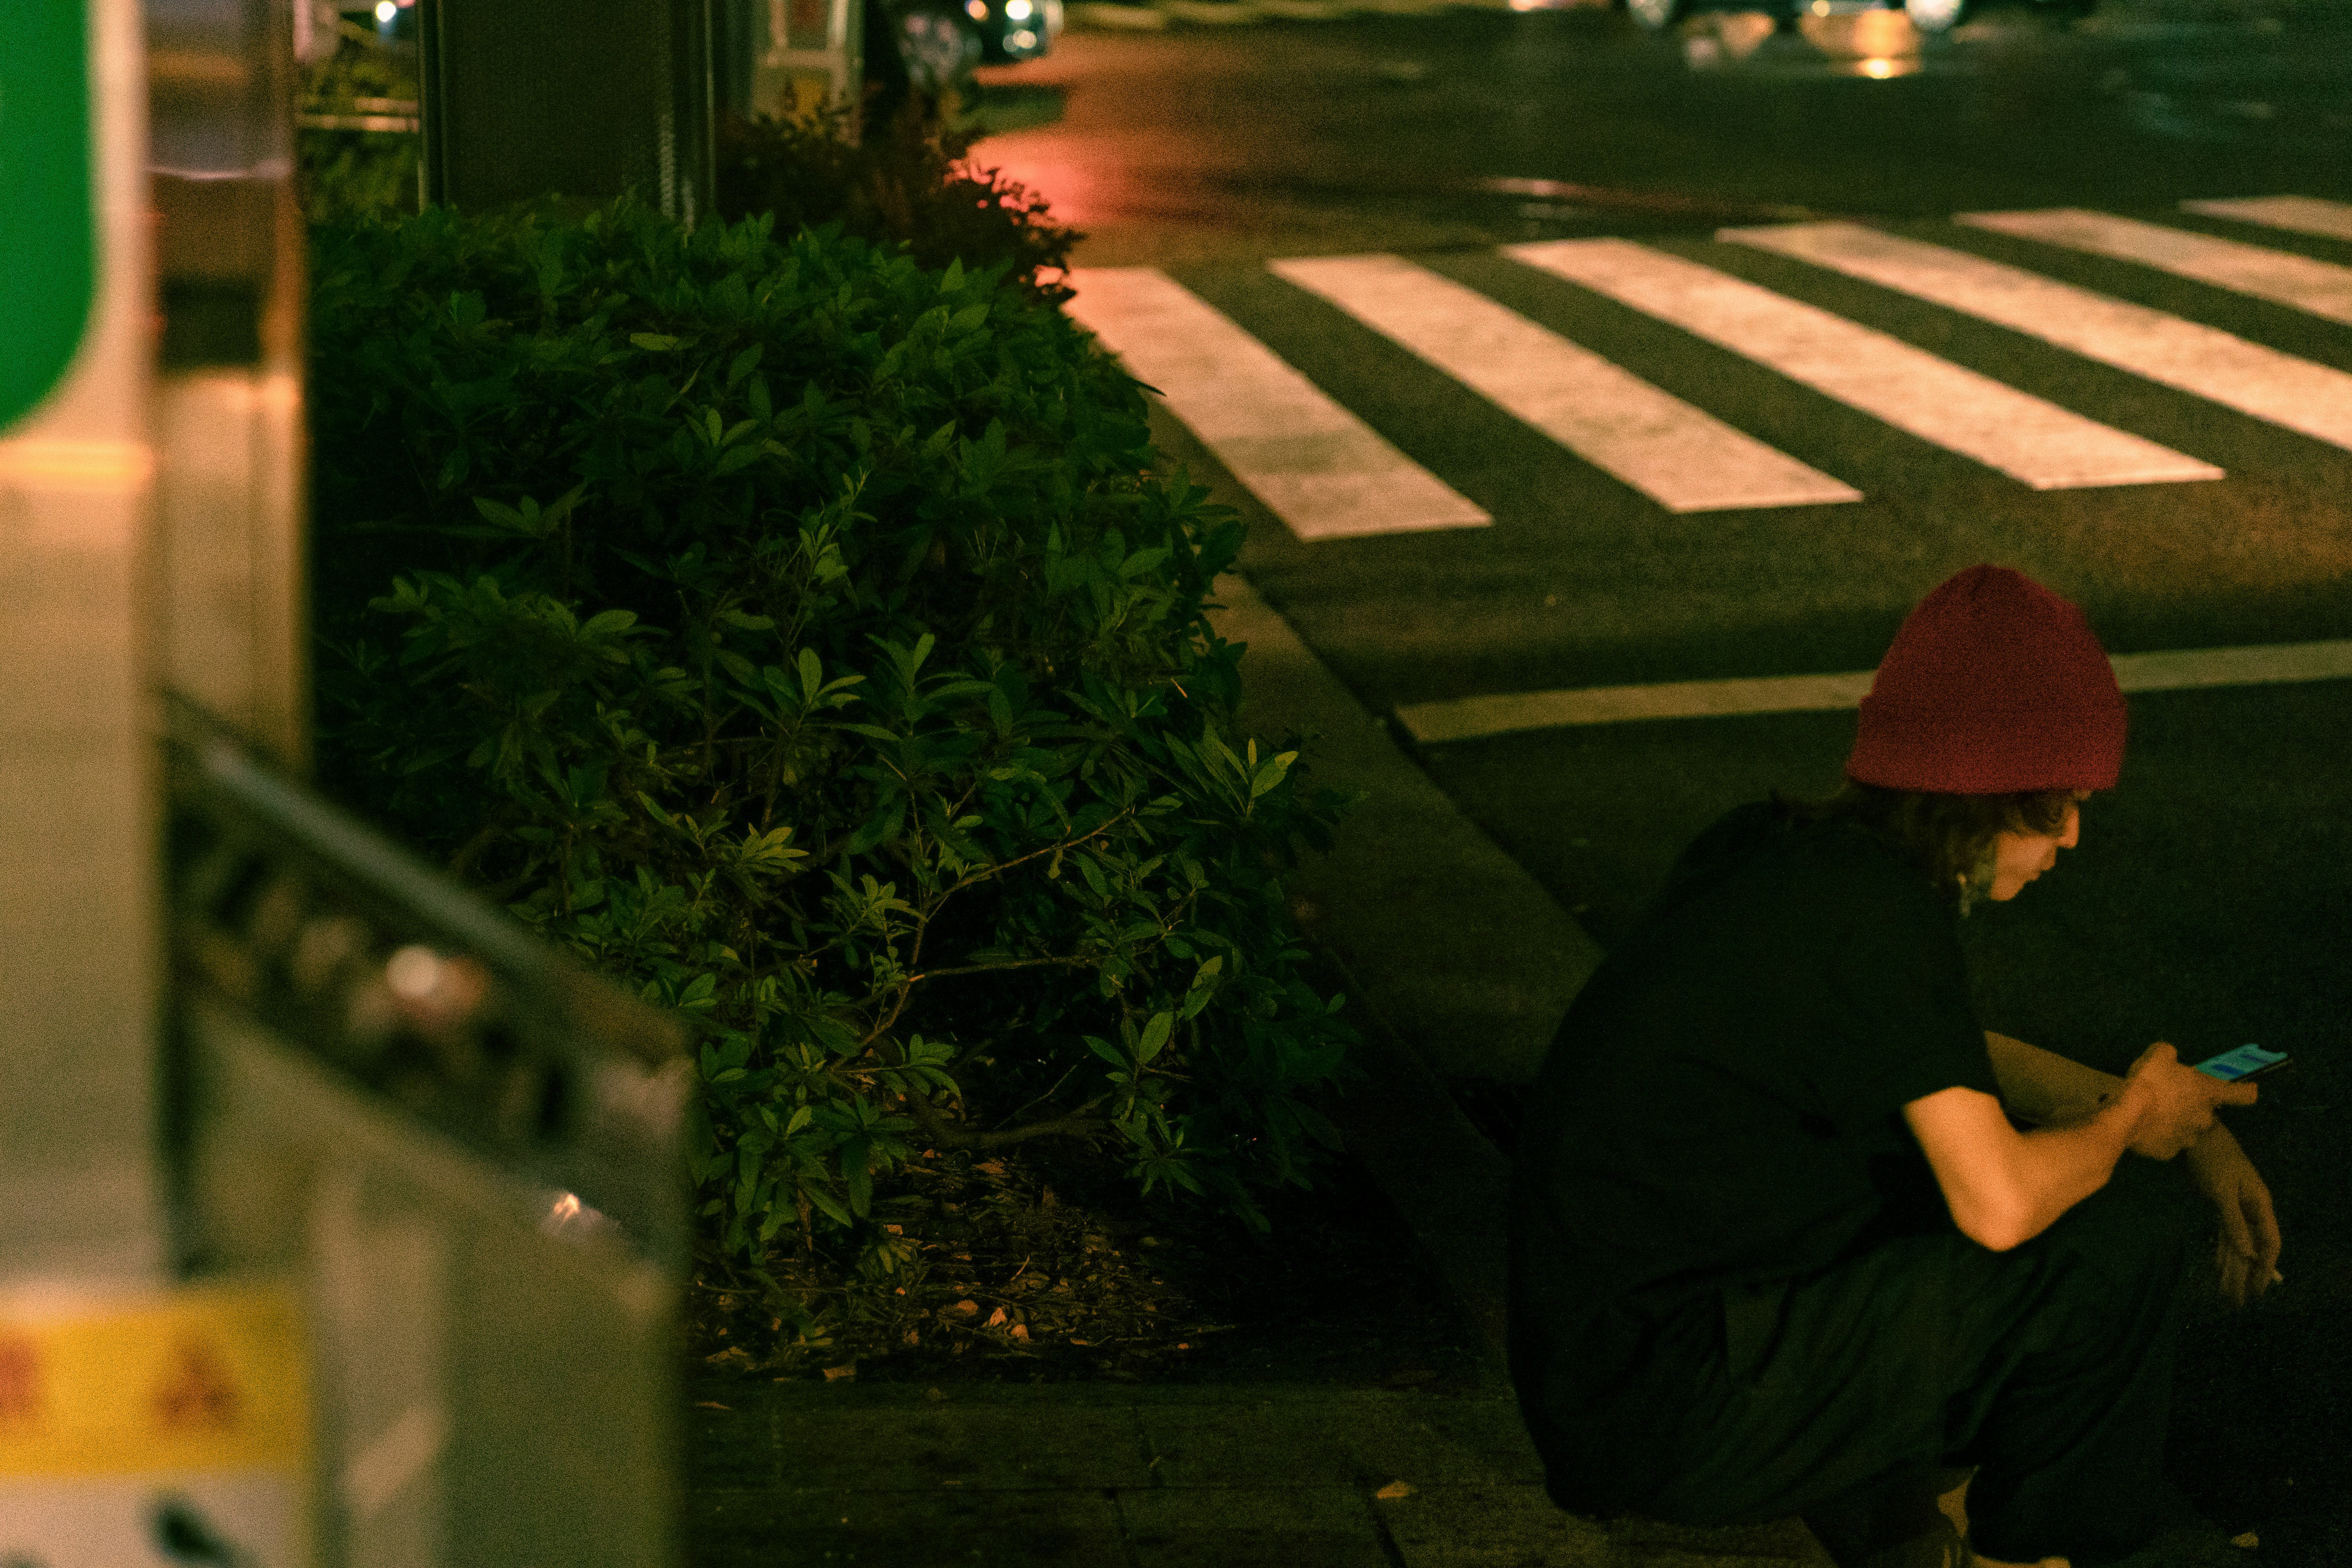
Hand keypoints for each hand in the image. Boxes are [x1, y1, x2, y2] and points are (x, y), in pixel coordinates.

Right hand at [2122, 1043, 2257, 1159]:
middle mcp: (2205, 1119)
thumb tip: (2170, 1058)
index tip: (2246, 1090)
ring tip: (2154, 1114)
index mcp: (2209, 1093)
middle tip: (2171, 1098)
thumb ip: (2169, 1055)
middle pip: (2206, 1111)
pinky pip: (2167, 1141)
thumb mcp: (2159, 1055)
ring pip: (2187, 1128)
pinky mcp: (2169, 1153)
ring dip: (2176, 1121)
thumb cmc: (2148, 1082)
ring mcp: (2188, 1138)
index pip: (2243, 1095)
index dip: (2245, 1091)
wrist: (2125, 1115)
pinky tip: (2144, 1127)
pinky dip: (2159, 1135)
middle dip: (2192, 1105)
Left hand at [2186, 1125, 2283, 1308]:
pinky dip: (2222, 1251)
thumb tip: (2247, 1254)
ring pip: (2238, 1244)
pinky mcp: (2220, 1204)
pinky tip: (2220, 1268)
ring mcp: (2236, 1207)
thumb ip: (2235, 1223)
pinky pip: (2225, 1234)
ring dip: (2233, 1268)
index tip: (2259, 1290)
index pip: (2269, 1244)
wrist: (2195, 1134)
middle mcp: (2251, 1208)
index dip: (2266, 1268)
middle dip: (2247, 1275)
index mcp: (2259, 1205)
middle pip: (2253, 1248)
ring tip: (2228, 1294)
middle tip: (2240, 1302)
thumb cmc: (2211, 1159)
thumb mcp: (2222, 1192)